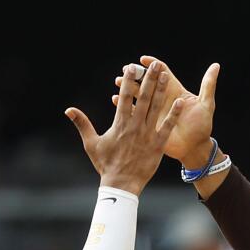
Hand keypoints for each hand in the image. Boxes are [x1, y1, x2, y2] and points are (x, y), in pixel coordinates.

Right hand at [66, 62, 183, 195]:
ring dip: (161, 91)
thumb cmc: (105, 164)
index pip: (124, 97)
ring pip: (155, 108)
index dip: (128, 81)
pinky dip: (173, 114)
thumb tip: (68, 110)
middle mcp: (134, 126)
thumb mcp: (91, 143)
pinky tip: (181, 102)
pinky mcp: (157, 145)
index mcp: (119, 124)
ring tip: (165, 75)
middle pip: (143, 98)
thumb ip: (82, 124)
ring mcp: (147, 135)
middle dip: (149, 80)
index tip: (131, 67)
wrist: (121, 185)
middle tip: (155, 65)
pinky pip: (167, 127)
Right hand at [114, 56, 218, 167]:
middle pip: (148, 82)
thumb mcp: (206, 105)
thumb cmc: (202, 127)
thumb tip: (216, 65)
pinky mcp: (150, 125)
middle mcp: (164, 100)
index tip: (144, 60)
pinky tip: (116, 100)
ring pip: (139, 96)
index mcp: (175, 91)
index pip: (163, 73)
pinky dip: (125, 106)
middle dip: (137, 75)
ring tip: (118, 81)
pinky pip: (135, 114)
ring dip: (128, 88)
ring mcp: (155, 112)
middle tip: (127, 69)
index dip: (154, 64)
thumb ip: (208, 84)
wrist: (195, 149)